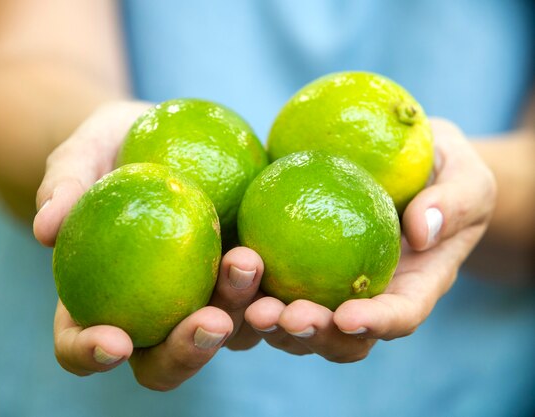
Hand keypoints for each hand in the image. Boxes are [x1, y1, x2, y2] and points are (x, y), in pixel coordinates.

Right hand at [33, 101, 264, 390]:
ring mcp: (199, 299)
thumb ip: (64, 186)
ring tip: (247, 265)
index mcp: (95, 301)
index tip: (115, 341)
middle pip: (161, 361)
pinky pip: (260, 293)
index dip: (91, 354)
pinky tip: (277, 253)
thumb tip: (46, 228)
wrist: (160, 135)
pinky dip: (271, 285)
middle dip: (186, 352)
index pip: (81, 345)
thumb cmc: (109, 148)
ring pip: (221, 333)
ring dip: (241, 315)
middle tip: (209, 322)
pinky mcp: (240, 277)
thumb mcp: (82, 155)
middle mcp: (150, 315)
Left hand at [244, 118, 496, 361]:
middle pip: (339, 337)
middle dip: (310, 334)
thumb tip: (420, 231)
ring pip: (295, 322)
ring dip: (269, 322)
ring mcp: (326, 284)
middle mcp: (366, 296)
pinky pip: (265, 282)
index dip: (375, 325)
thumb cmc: (444, 170)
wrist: (409, 163)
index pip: (399, 316)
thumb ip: (453, 203)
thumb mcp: (466, 178)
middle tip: (283, 316)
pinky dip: (244, 285)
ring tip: (248, 303)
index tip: (348, 318)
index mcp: (413, 286)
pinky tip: (227, 264)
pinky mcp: (291, 262)